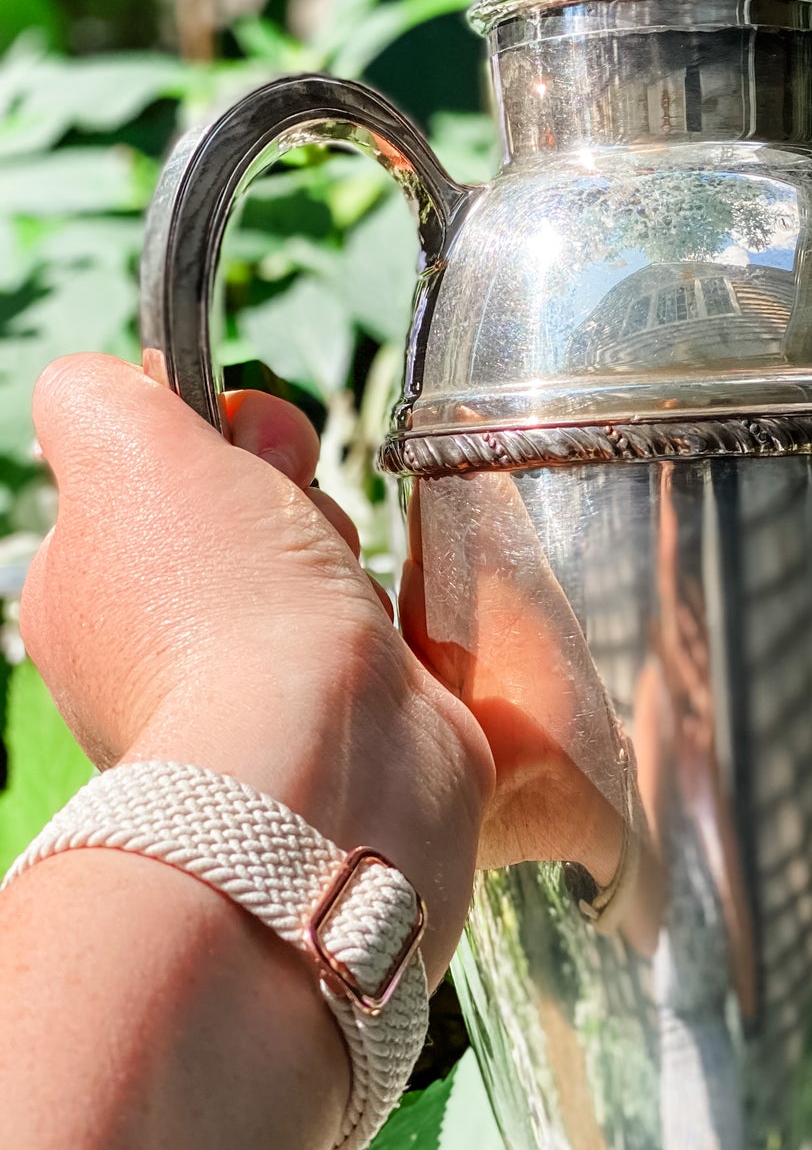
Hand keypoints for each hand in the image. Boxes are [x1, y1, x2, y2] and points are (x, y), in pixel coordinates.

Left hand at [19, 354, 493, 984]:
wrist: (323, 764)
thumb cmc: (217, 610)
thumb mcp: (121, 447)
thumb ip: (94, 394)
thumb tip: (130, 385)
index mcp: (83, 593)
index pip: (150, 475)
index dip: (210, 433)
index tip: (240, 438)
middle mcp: (153, 656)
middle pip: (240, 516)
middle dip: (288, 496)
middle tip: (300, 525)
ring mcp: (249, 704)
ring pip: (312, 574)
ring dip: (345, 557)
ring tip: (348, 595)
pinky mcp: (340, 738)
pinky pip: (374, 644)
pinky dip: (391, 628)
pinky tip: (387, 642)